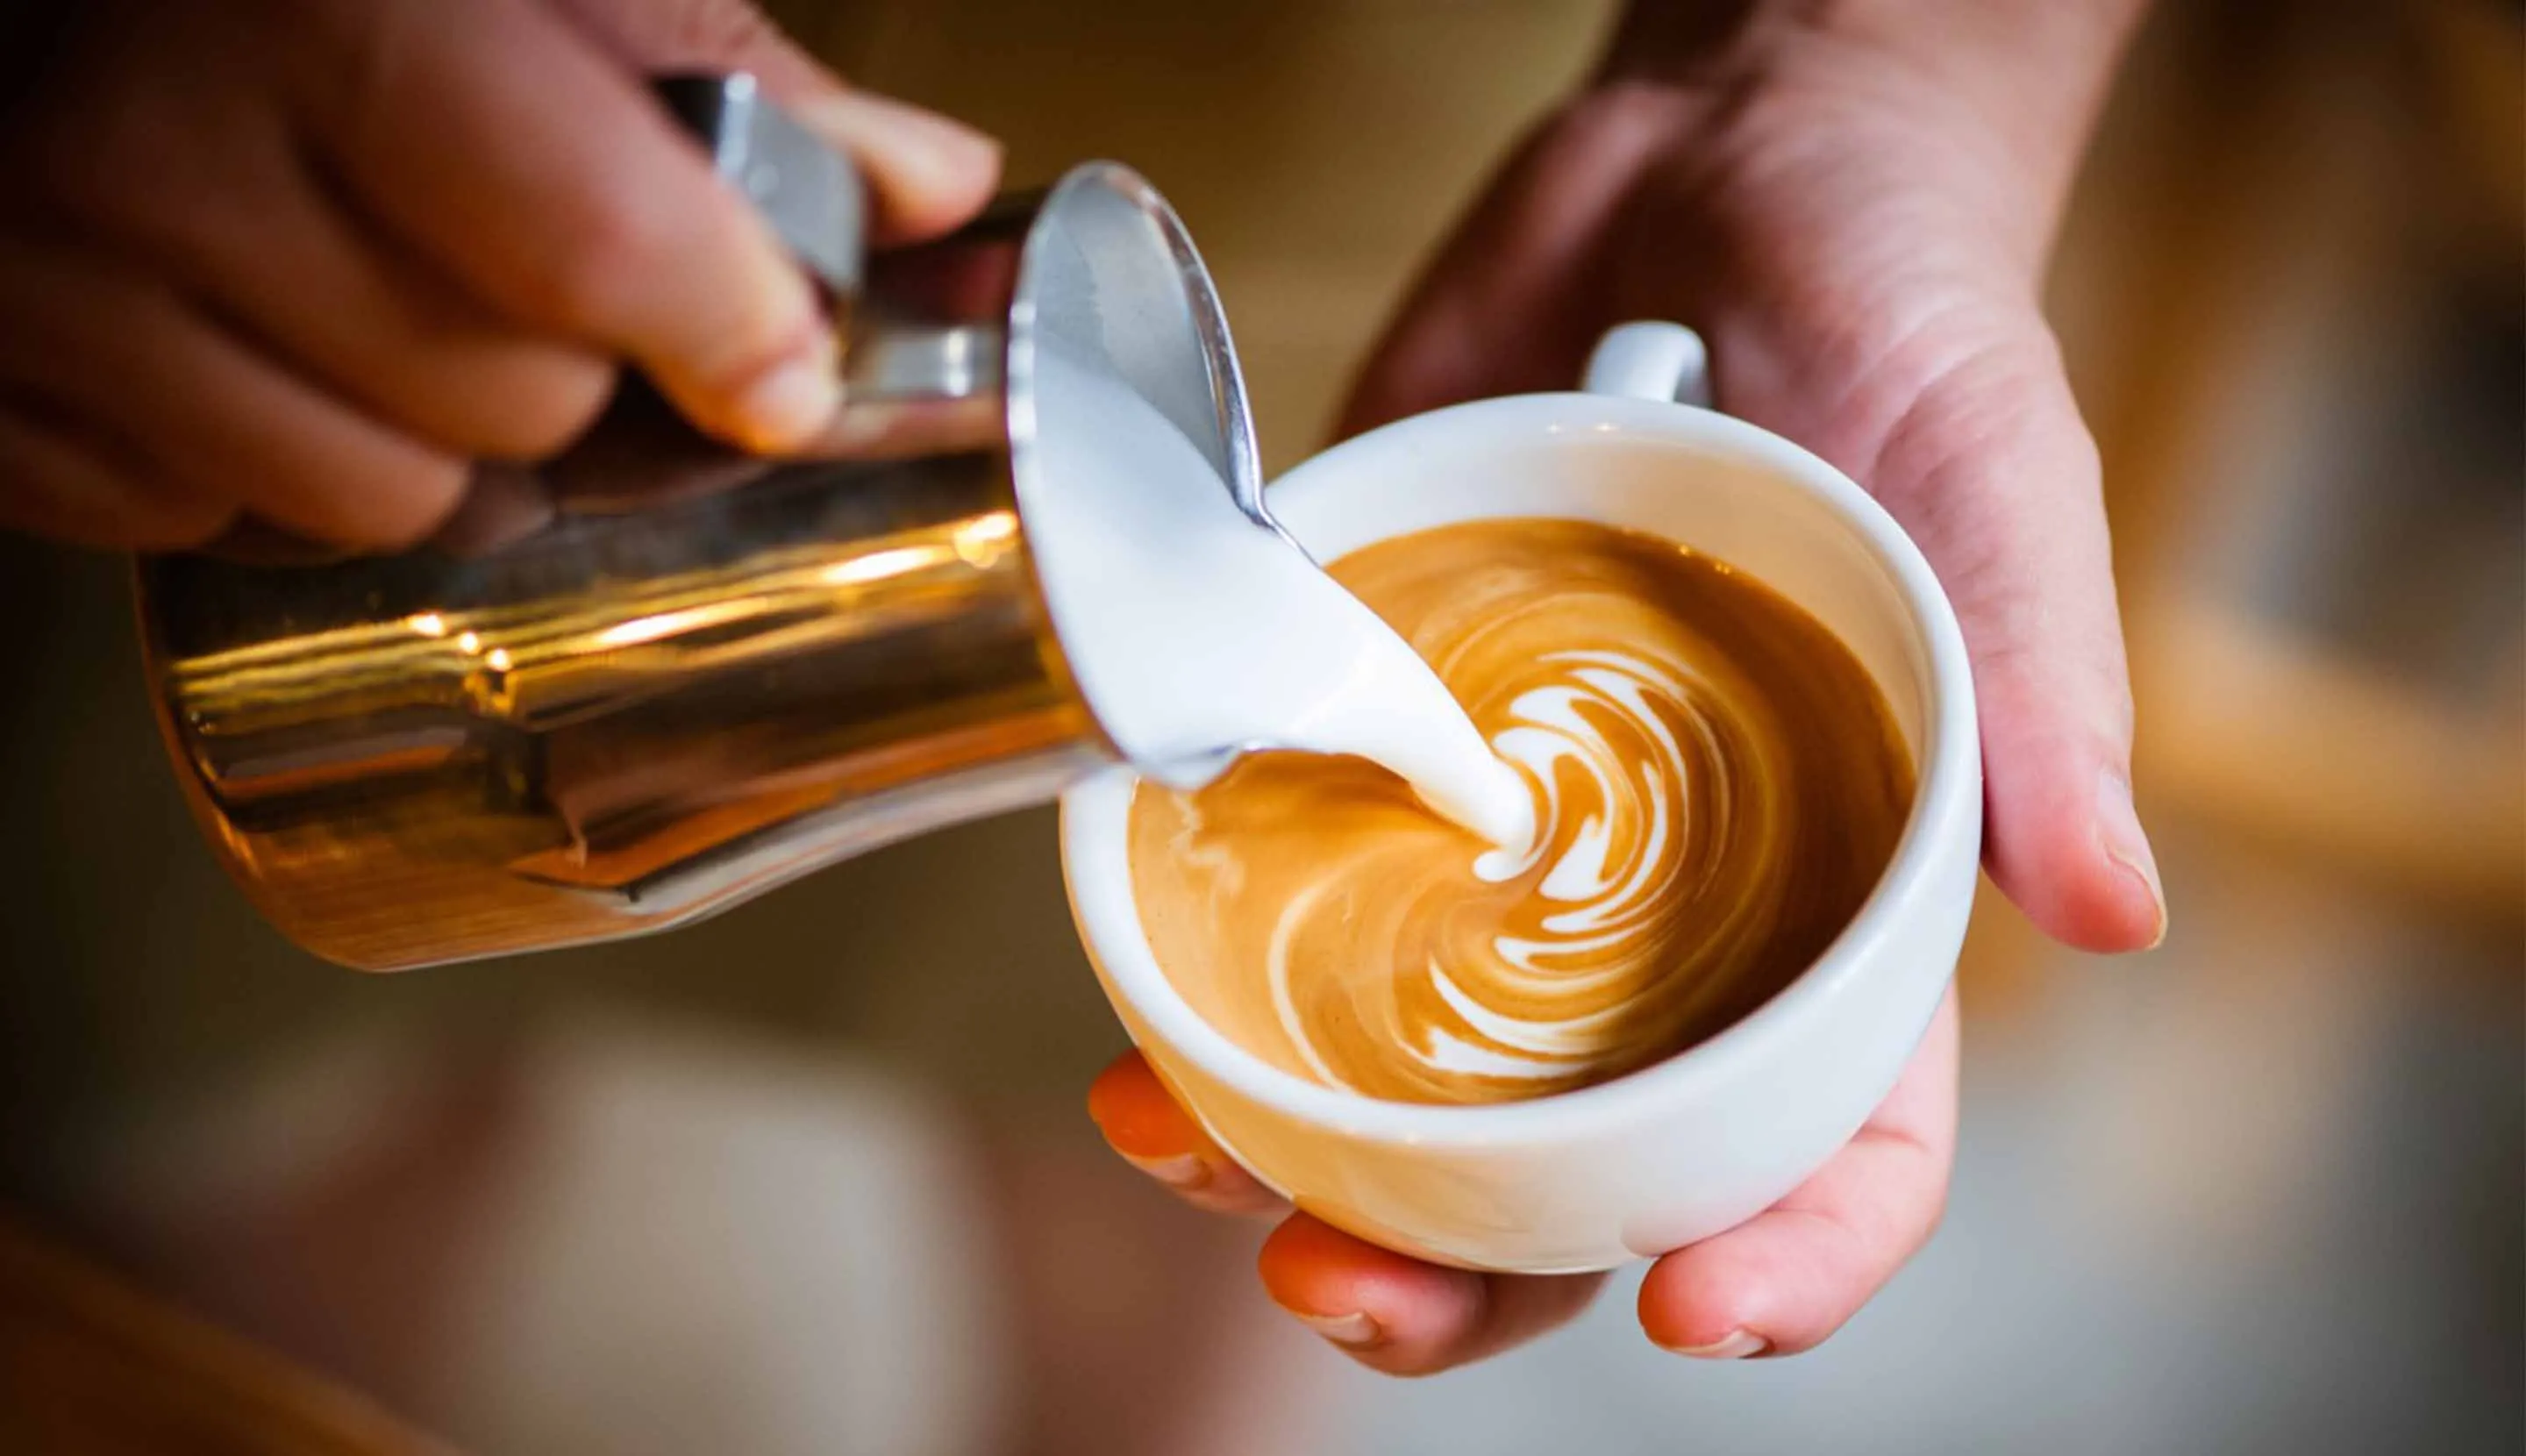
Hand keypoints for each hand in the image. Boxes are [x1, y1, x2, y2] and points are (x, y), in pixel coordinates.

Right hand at [0, 0, 999, 550]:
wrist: (39, 2)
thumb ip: (736, 82)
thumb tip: (922, 182)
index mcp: (333, 20)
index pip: (597, 241)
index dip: (726, 321)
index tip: (778, 359)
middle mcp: (171, 164)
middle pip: (518, 404)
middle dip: (572, 365)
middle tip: (529, 273)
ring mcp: (65, 302)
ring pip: (389, 505)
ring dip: (439, 441)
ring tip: (387, 307)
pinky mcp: (12, 413)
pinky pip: (229, 534)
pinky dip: (286, 471)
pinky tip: (266, 351)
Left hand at [1094, 4, 2163, 1373]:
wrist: (1726, 160)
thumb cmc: (1909, 325)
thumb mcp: (1999, 489)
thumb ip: (2037, 697)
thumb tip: (2107, 911)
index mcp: (1842, 895)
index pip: (1839, 1133)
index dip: (1794, 1251)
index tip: (1696, 1309)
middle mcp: (1655, 899)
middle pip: (1575, 1159)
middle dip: (1465, 1267)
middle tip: (1341, 1289)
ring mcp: (1492, 822)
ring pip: (1394, 1061)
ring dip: (1287, 1151)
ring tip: (1184, 1157)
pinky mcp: (1365, 718)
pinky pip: (1274, 875)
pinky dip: (1195, 964)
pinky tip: (1126, 1017)